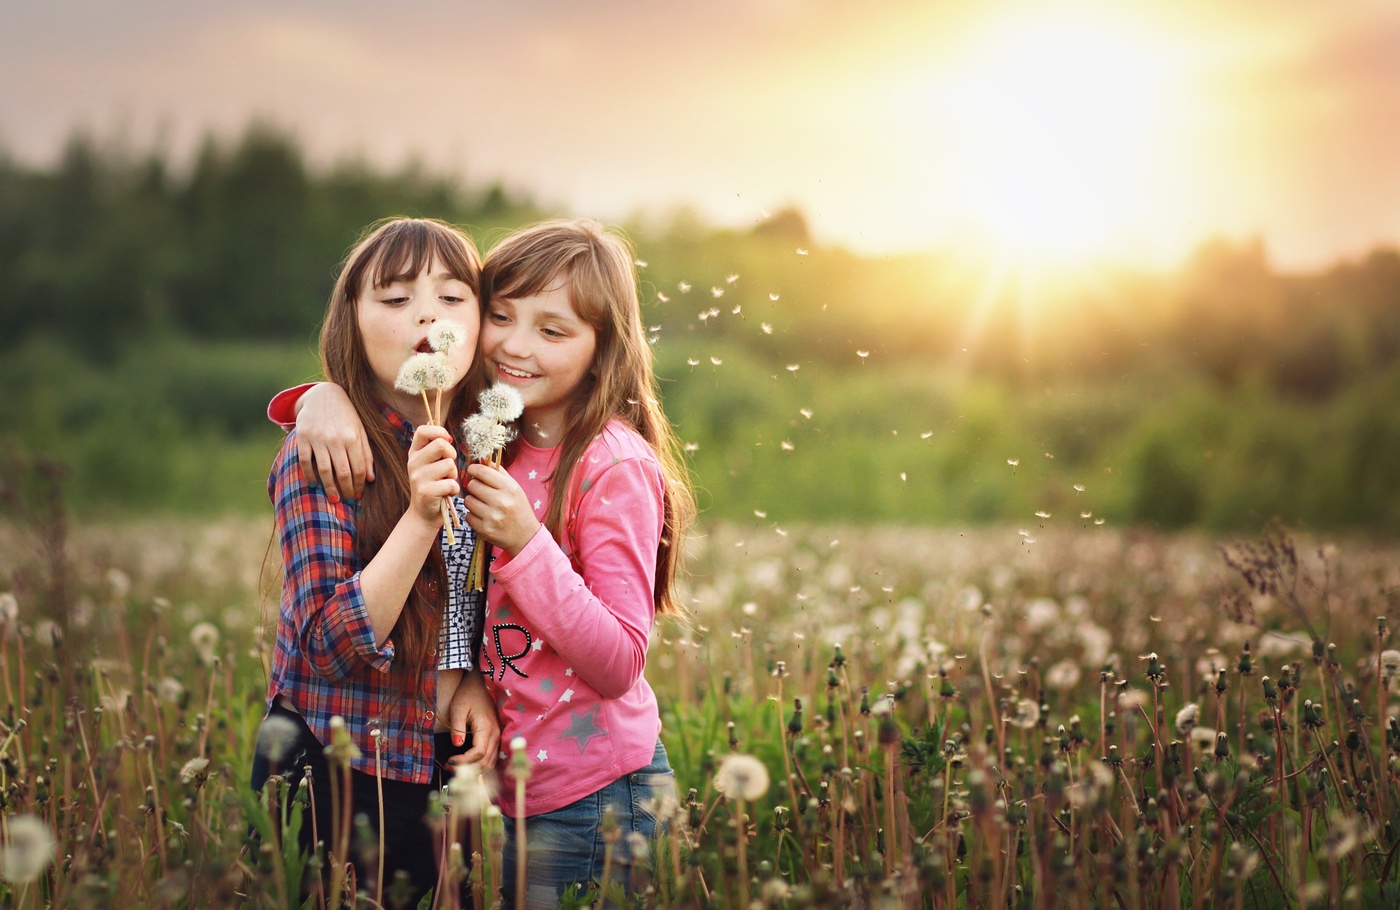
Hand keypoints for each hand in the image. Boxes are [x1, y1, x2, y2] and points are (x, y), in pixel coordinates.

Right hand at [295, 383, 374, 500]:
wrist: (323, 395)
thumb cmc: (346, 416)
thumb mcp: (361, 431)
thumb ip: (366, 454)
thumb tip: (371, 479)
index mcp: (353, 437)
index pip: (359, 468)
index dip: (359, 485)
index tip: (358, 495)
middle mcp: (336, 439)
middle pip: (343, 472)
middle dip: (346, 490)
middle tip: (348, 500)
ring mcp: (318, 438)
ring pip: (324, 470)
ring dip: (329, 487)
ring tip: (334, 498)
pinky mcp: (303, 437)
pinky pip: (305, 462)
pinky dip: (310, 475)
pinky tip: (314, 484)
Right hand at [408, 426, 458, 524]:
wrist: (423, 514)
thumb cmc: (433, 484)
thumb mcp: (429, 463)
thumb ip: (434, 447)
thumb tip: (441, 429)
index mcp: (414, 453)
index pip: (423, 430)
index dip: (439, 431)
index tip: (447, 441)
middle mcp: (413, 463)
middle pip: (441, 444)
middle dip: (452, 454)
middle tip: (448, 467)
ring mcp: (418, 478)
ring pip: (449, 465)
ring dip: (454, 474)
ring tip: (445, 482)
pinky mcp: (426, 492)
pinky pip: (451, 483)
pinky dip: (454, 489)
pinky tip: (446, 493)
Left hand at [446, 672, 500, 768]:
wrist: (480, 685)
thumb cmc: (467, 695)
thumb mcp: (458, 708)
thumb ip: (457, 727)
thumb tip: (457, 745)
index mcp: (486, 727)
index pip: (478, 753)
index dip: (464, 761)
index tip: (449, 761)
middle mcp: (495, 734)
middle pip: (485, 762)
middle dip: (468, 768)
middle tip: (449, 767)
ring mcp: (498, 737)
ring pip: (490, 763)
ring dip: (474, 769)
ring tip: (456, 766)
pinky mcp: (497, 738)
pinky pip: (492, 758)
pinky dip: (480, 765)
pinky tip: (468, 763)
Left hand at [463, 461, 540, 556]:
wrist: (525, 536)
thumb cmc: (518, 507)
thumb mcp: (514, 487)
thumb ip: (498, 472)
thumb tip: (481, 458)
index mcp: (509, 488)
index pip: (482, 471)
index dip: (474, 470)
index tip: (473, 472)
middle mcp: (501, 502)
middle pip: (472, 485)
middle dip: (474, 486)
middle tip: (480, 491)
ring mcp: (492, 517)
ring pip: (468, 500)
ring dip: (472, 501)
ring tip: (483, 505)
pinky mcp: (484, 529)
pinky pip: (468, 516)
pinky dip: (473, 515)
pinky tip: (483, 517)